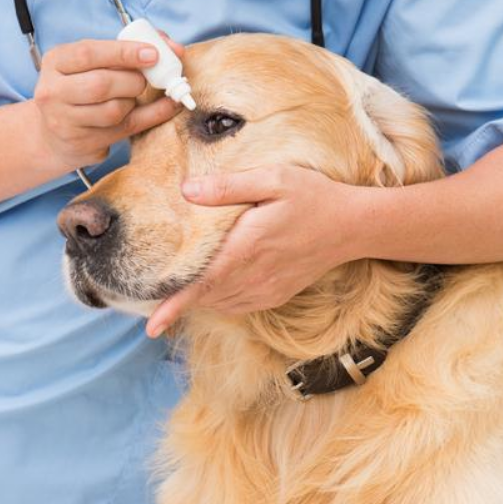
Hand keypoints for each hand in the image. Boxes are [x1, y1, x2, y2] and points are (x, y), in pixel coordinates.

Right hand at [32, 34, 184, 172]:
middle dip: (133, 81)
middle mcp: (53, 91)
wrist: (55, 134)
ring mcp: (65, 121)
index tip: (152, 54)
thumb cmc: (82, 89)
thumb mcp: (92, 63)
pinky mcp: (83, 143)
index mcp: (55, 61)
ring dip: (133, 102)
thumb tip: (172, 47)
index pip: (88, 53)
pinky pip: (126, 129)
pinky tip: (166, 107)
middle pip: (102, 84)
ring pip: (113, 110)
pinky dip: (153, 116)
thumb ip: (127, 50)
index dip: (124, 53)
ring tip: (131, 97)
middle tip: (143, 80)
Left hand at [146, 165, 355, 333]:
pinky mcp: (275, 296)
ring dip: (199, 297)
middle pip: (205, 296)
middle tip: (158, 285)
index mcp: (247, 247)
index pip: (202, 283)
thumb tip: (187, 190)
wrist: (351, 226)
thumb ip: (228, 187)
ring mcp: (266, 290)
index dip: (174, 305)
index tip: (151, 325)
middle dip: (179, 296)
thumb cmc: (312, 197)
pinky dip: (219, 299)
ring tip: (182, 283)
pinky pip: (237, 306)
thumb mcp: (273, 179)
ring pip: (219, 304)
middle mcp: (255, 276)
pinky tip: (216, 283)